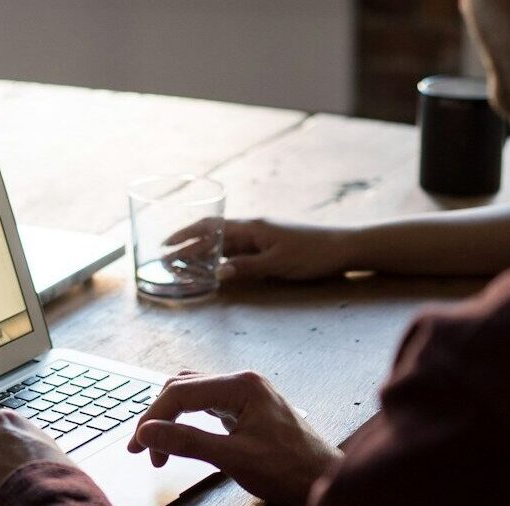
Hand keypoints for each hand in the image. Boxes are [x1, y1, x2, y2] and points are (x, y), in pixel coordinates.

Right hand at [126, 371, 340, 505]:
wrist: (324, 482)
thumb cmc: (289, 471)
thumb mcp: (234, 458)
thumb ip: (188, 442)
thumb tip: (147, 433)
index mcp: (241, 385)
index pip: (180, 392)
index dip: (153, 418)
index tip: (138, 447)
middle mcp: (242, 382)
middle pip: (183, 388)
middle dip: (158, 418)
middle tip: (143, 450)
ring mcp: (246, 394)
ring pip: (193, 395)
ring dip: (171, 418)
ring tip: (158, 448)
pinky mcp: (247, 409)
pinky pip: (206, 406)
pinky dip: (187, 421)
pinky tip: (181, 438)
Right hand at [166, 218, 355, 281]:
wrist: (344, 248)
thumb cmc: (312, 254)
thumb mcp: (278, 263)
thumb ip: (246, 267)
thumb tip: (217, 273)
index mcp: (252, 227)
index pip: (210, 228)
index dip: (186, 235)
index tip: (166, 245)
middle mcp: (253, 229)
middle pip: (213, 235)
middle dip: (188, 245)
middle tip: (167, 259)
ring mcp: (261, 237)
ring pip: (224, 244)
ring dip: (203, 253)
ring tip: (183, 265)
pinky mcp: (270, 247)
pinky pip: (238, 251)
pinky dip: (222, 259)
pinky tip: (215, 268)